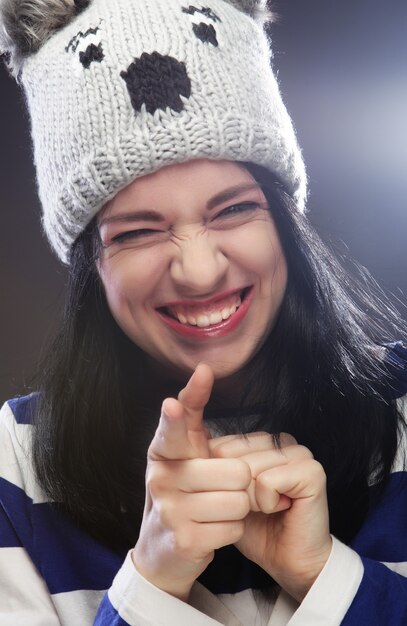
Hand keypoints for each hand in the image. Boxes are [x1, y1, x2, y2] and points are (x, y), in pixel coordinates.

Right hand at [132, 364, 251, 600]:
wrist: (161, 552)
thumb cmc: (181, 492)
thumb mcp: (181, 453)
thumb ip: (191, 412)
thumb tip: (204, 368)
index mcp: (161, 451)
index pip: (172, 428)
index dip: (176, 417)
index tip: (172, 406)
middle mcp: (161, 477)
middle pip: (235, 471)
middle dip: (239, 484)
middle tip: (217, 492)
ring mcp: (170, 510)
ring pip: (239, 500)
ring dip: (236, 509)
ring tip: (213, 512)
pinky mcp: (184, 539)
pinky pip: (235, 527)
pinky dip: (232, 531)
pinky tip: (211, 531)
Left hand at [210, 432, 331, 601]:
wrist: (287, 561)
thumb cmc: (256, 527)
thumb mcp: (224, 494)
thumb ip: (211, 467)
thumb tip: (187, 442)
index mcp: (262, 441)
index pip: (221, 444)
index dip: (218, 478)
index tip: (236, 498)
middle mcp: (282, 441)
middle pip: (230, 455)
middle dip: (232, 490)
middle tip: (254, 507)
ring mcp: (299, 453)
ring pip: (247, 469)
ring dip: (249, 500)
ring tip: (267, 509)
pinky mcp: (312, 472)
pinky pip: (267, 482)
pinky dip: (266, 503)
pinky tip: (280, 509)